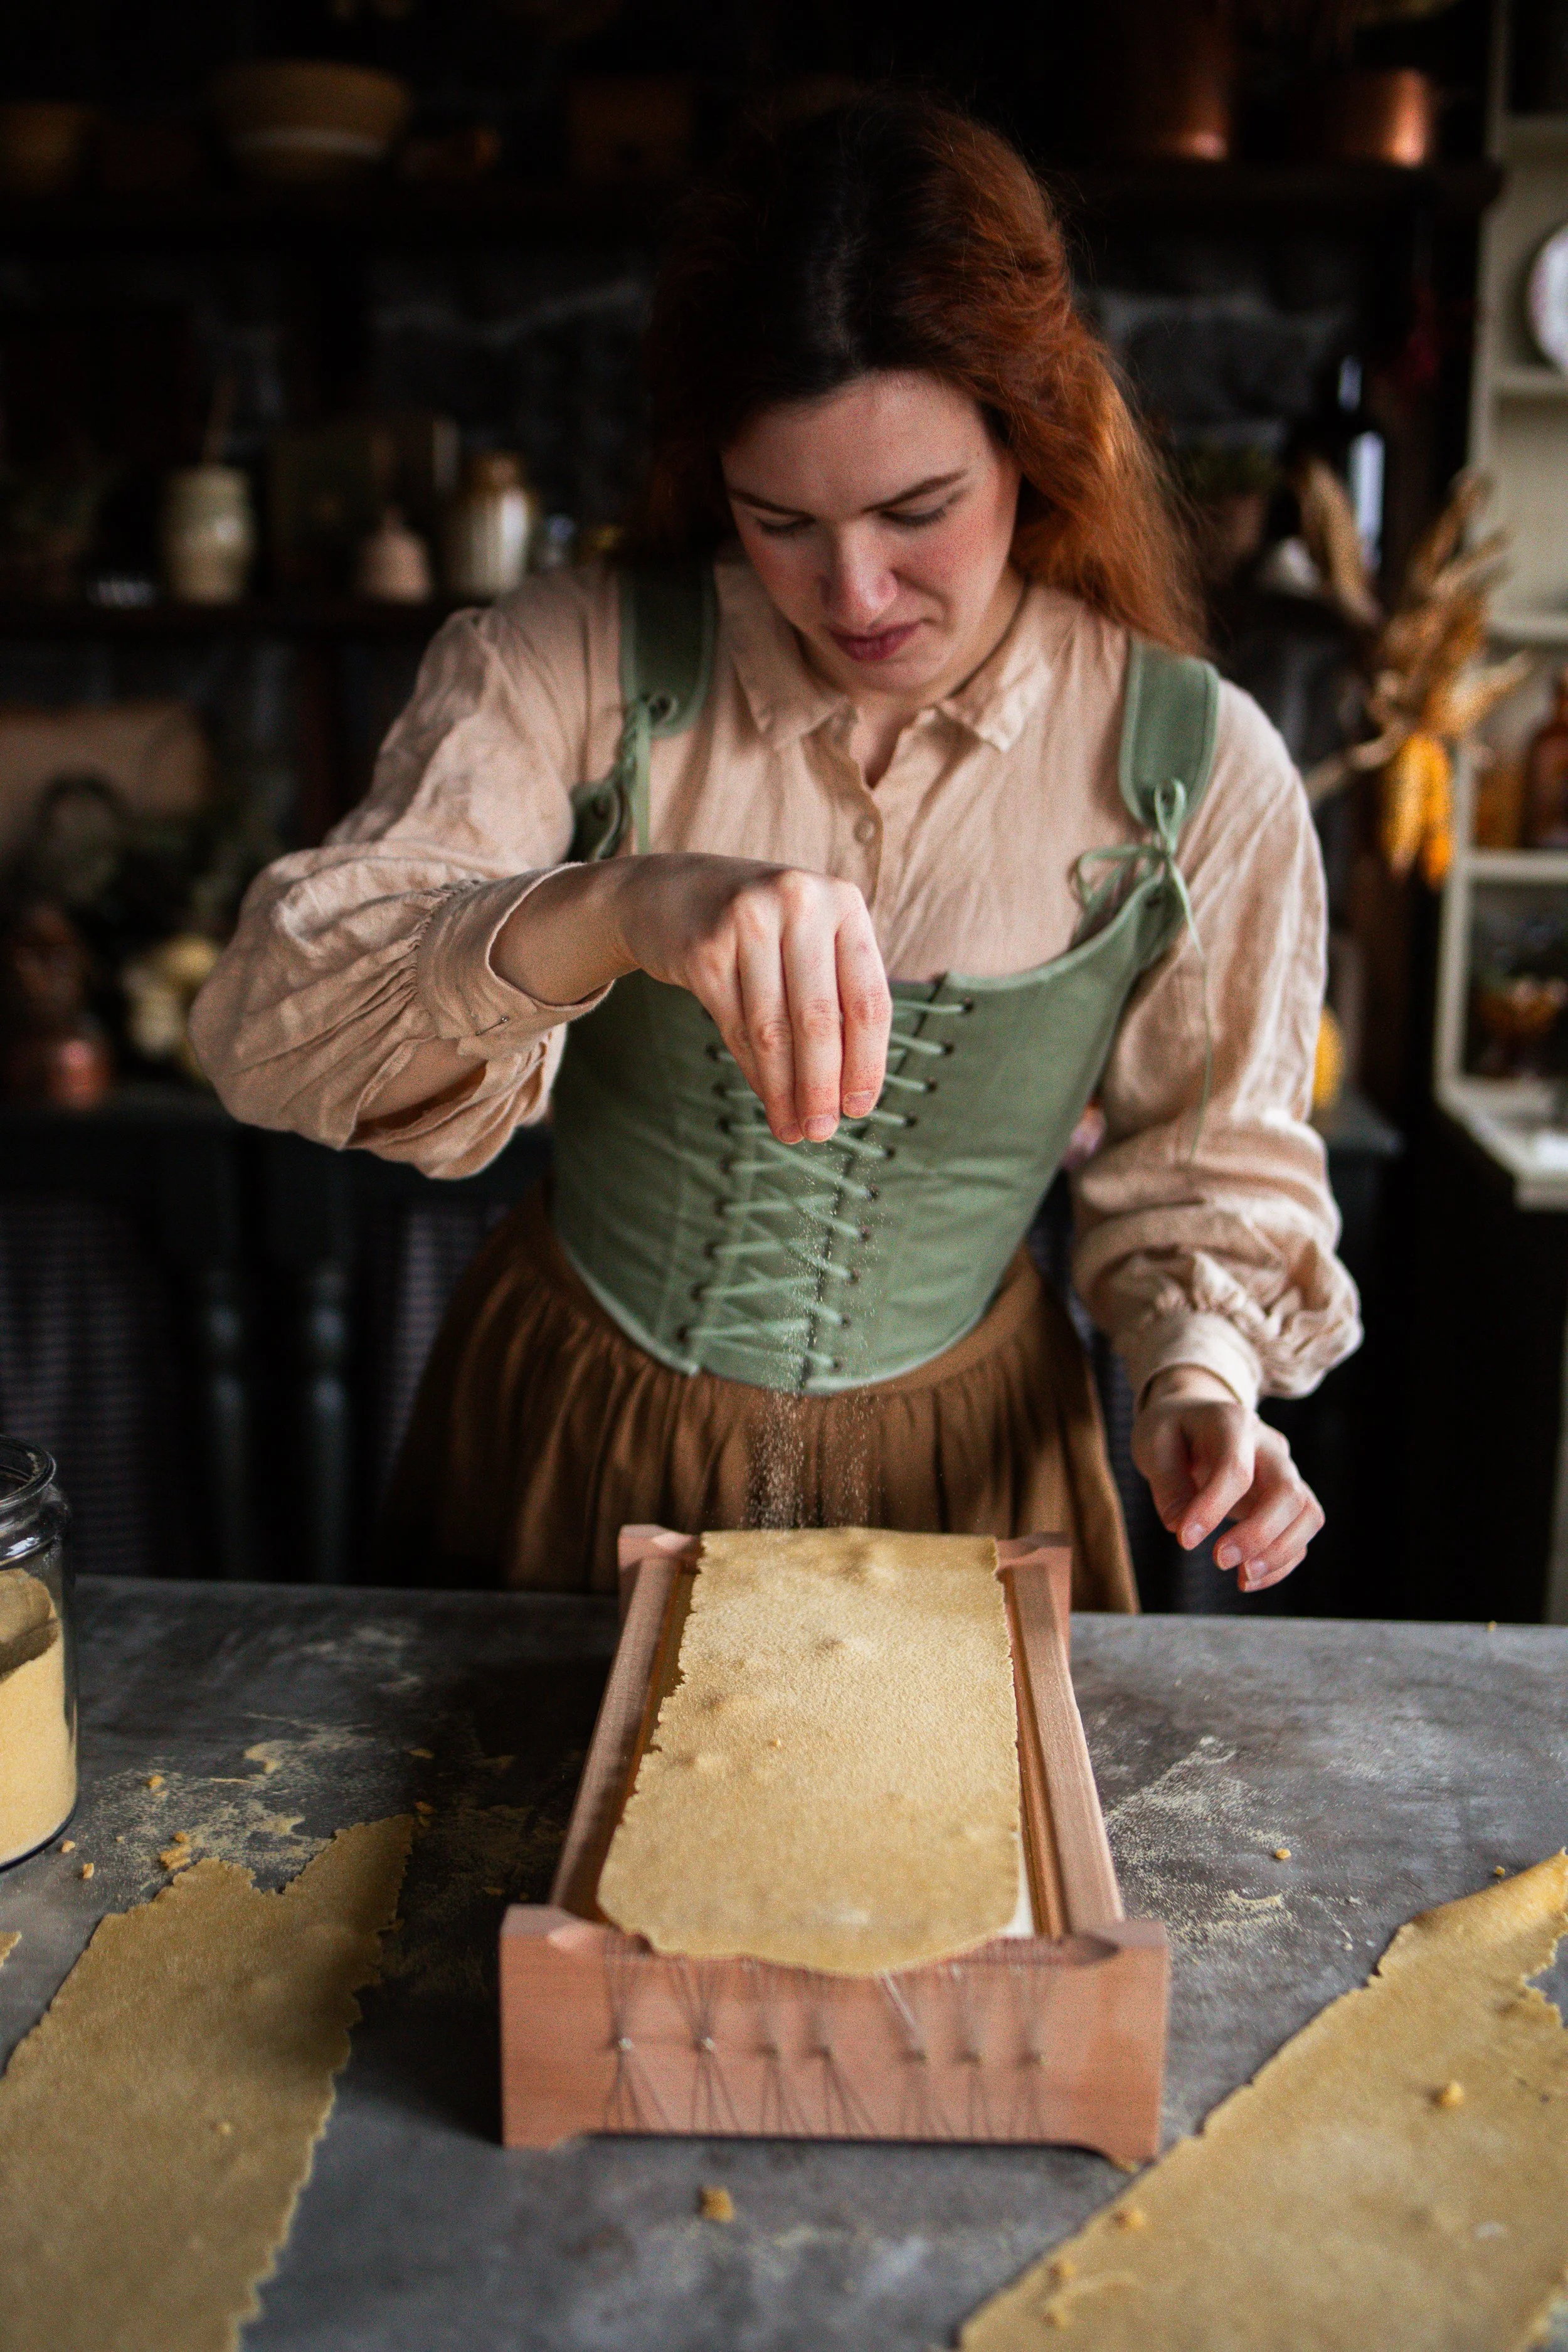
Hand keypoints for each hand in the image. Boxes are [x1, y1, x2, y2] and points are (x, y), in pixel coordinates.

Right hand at [494, 853, 891, 1145]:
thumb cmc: (760, 929)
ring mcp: (748, 921)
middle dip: (823, 1086)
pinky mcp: (703, 949)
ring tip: (794, 1131)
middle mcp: (799, 902)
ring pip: (773, 1030)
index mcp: (843, 903)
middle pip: (820, 1019)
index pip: (867, 998)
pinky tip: (767, 1099)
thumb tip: (851, 1091)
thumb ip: (838, 993)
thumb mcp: (809, 937)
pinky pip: (736, 1027)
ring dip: (786, 1090)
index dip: (867, 1061)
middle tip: (823, 1132)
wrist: (668, 891)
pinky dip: (755, 1072)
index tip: (860, 1109)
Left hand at [1131, 1366, 1323, 1593]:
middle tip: (1219, 1560)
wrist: (1196, 1416)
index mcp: (1232, 1423)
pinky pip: (1300, 1532)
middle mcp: (1268, 1445)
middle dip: (1258, 1534)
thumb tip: (1181, 1526)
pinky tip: (1248, 1578)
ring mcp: (1285, 1471)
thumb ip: (1167, 1484)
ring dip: (1280, 1553)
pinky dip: (1282, 1561)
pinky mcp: (1288, 1498)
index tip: (1184, 1540)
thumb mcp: (1154, 1445)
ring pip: (1307, 1513)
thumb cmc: (1173, 1430)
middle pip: (1287, 1491)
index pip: (1235, 1469)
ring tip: (1242, 1579)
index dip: (1213, 1508)